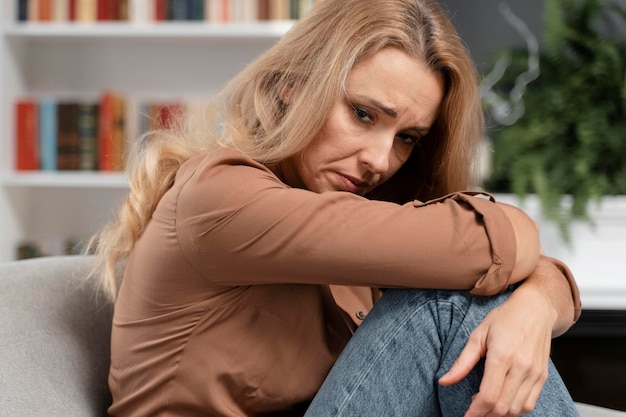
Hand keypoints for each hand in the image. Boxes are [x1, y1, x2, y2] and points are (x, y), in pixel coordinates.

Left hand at [438, 282, 556, 415]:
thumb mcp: (477, 335)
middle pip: (502, 407)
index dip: (475, 412)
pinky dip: (514, 409)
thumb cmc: (505, 319)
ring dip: (499, 414)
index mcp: (502, 356)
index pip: (488, 396)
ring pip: (516, 409)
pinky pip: (529, 404)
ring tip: (484, 404)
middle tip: (472, 411)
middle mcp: (521, 367)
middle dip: (484, 415)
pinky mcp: (542, 377)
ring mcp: (534, 374)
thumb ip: (462, 362)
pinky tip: (501, 401)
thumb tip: (444, 381)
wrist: (535, 309)